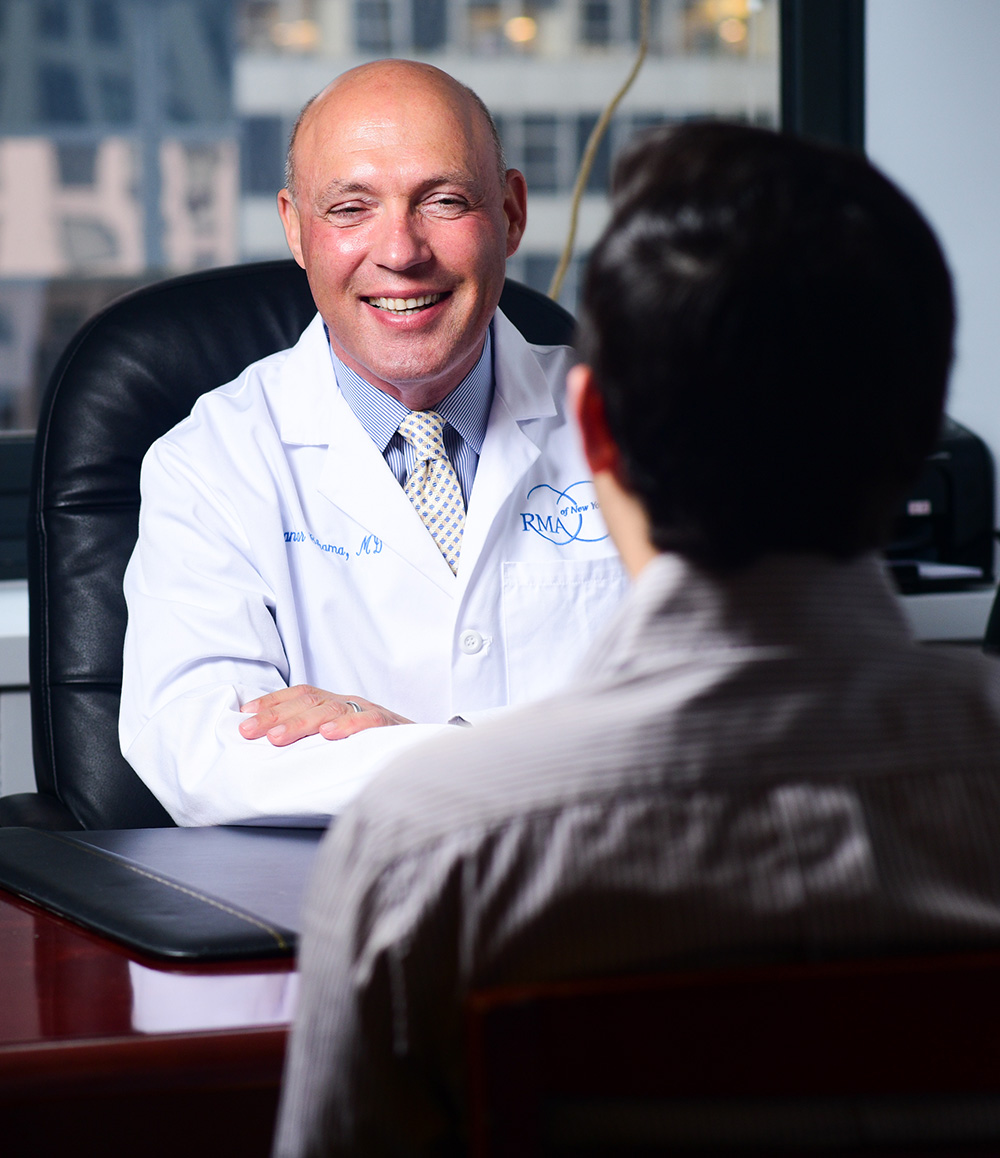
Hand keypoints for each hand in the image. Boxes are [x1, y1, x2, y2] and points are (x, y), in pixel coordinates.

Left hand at [239, 686, 411, 745]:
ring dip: (301, 722)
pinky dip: (349, 726)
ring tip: (277, 737)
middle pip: (308, 701)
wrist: (428, 748)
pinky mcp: (391, 725)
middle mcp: (350, 703)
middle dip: (275, 715)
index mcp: (337, 704)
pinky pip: (369, 721)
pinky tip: (330, 736)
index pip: (301, 694)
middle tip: (249, 731)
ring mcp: (370, 711)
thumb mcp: (344, 740)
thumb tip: (276, 748)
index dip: (272, 702)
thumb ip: (316, 742)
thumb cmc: (379, 747)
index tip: (244, 714)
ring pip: (331, 710)